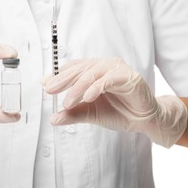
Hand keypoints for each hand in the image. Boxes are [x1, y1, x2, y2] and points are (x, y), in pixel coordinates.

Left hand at [42, 58, 187, 147]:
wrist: (142, 120)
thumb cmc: (117, 111)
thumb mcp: (90, 113)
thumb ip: (72, 114)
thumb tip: (53, 119)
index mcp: (95, 70)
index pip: (73, 68)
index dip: (58, 75)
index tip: (45, 84)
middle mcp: (104, 66)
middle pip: (79, 69)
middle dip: (63, 80)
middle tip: (50, 90)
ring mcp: (116, 69)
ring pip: (92, 73)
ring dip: (78, 88)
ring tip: (68, 102)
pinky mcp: (128, 77)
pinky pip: (109, 79)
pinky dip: (96, 87)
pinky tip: (87, 97)